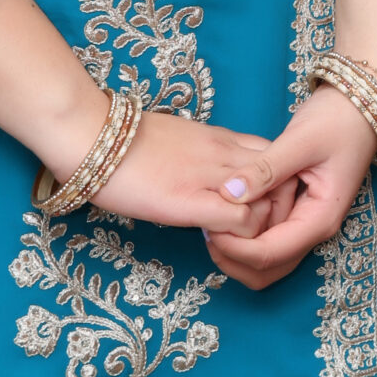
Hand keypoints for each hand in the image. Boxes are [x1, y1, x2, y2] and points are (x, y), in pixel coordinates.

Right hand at [88, 107, 285, 238]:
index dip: (278, 185)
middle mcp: (226, 153)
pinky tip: (217, 243)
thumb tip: (209, 173)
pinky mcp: (191, 202)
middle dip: (281, 208)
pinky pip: (240, 221)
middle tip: (259, 230)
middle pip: (284, 177)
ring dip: (262, 227)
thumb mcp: (178, 138)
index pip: (277, 156)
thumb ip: (202, 153)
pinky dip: (239, 239)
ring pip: (269, 201)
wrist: (92, 133)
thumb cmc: (126, 139)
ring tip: (237, 240)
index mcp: (222, 137)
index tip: (261, 206)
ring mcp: (211, 176)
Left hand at [204, 87, 376, 289]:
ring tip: (214, 222)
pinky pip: (270, 241)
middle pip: (268, 270)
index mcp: (319, 218)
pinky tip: (230, 214)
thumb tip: (228, 193)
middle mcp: (314, 229)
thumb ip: (265, 169)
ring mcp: (307, 223)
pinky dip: (247, 239)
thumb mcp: (300, 140)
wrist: (360, 104)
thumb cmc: (338, 119)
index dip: (236, 248)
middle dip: (233, 260)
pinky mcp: (299, 212)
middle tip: (208, 230)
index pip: (270, 254)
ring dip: (238, 254)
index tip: (210, 226)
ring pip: (268, 262)